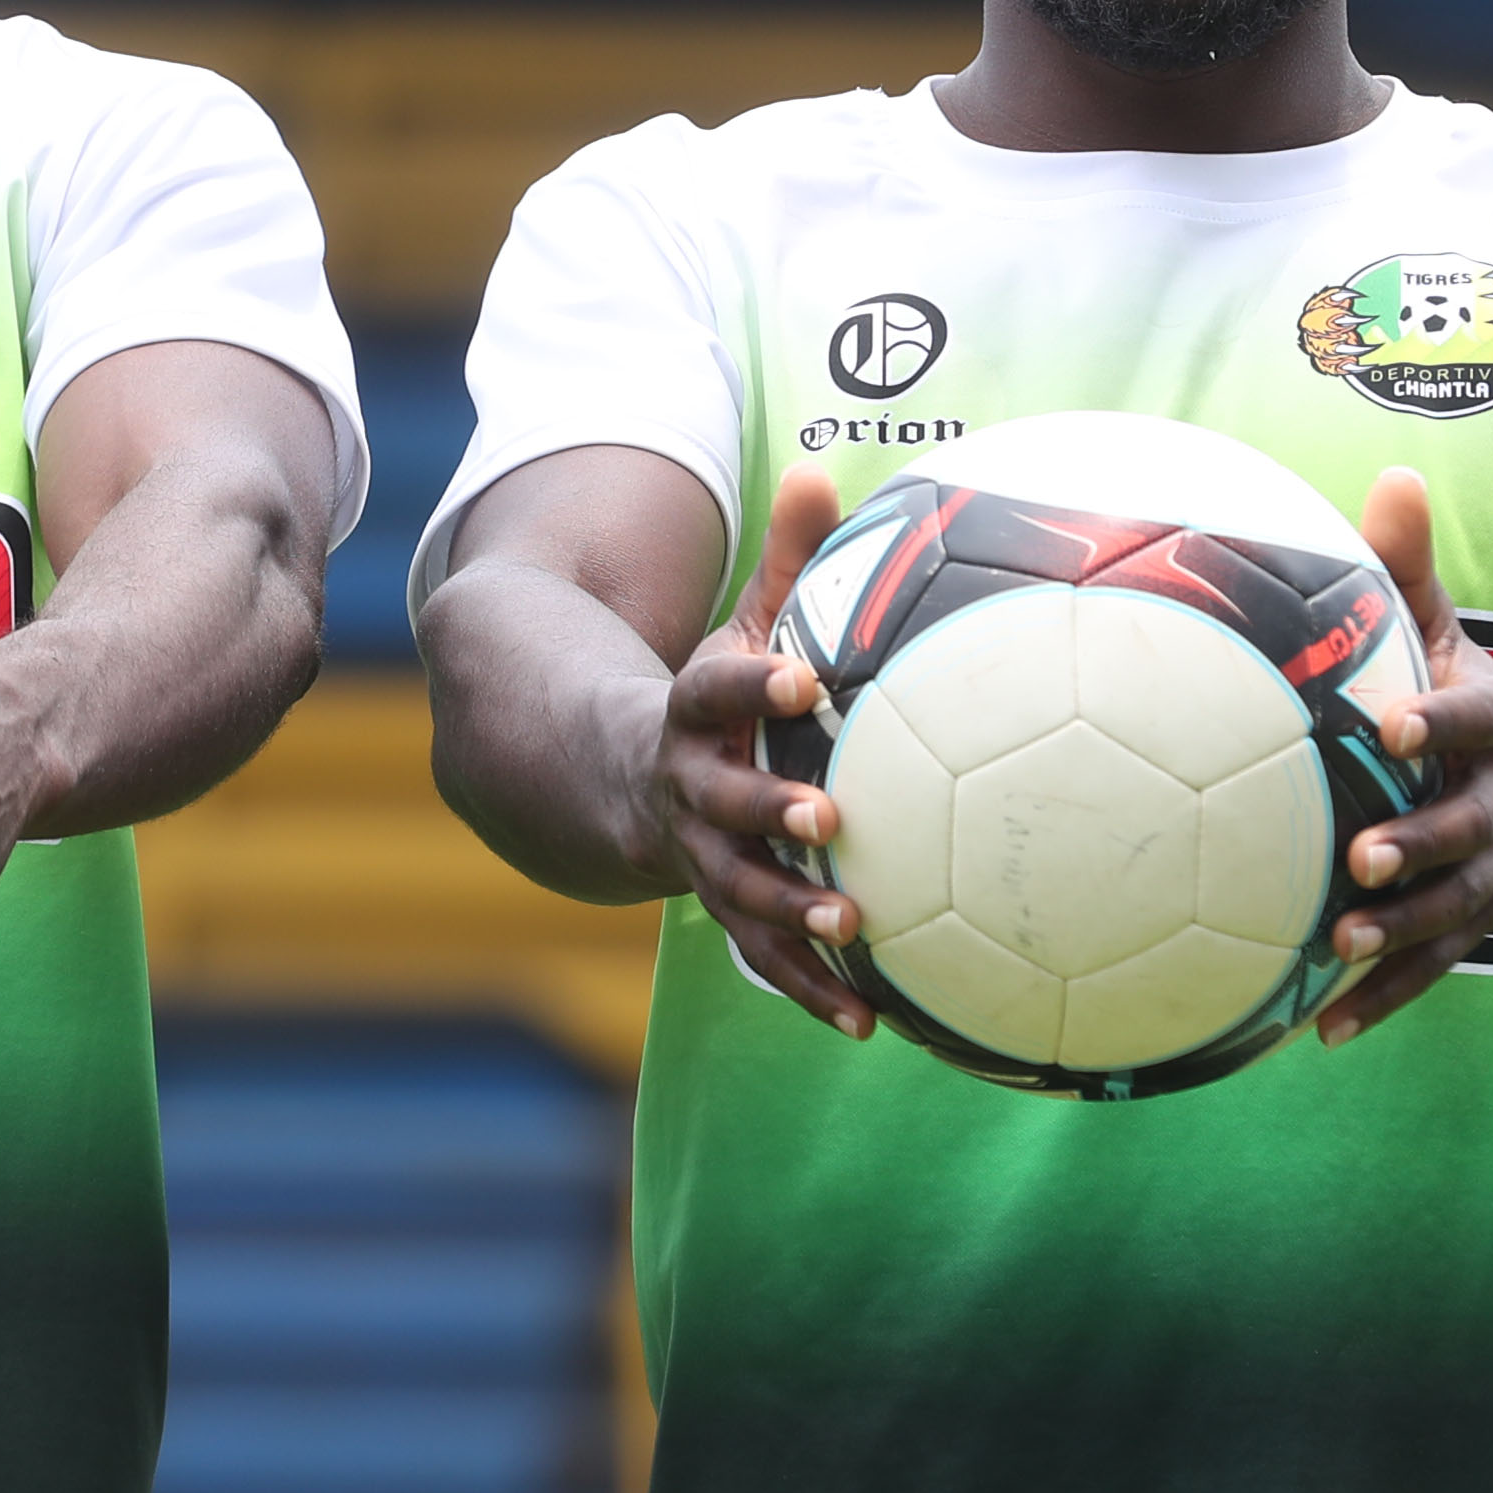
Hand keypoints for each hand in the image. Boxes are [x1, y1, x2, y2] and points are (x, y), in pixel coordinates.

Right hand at [632, 468, 876, 1037]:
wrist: (619, 779)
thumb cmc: (716, 695)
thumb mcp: (739, 624)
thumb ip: (788, 561)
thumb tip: (824, 470)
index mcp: (691, 711)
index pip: (715, 690)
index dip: (752, 686)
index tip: (799, 680)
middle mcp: (688, 790)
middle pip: (722, 805)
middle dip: (768, 815)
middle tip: (828, 821)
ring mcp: (699, 858)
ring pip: (739, 894)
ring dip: (793, 916)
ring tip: (856, 930)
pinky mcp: (724, 910)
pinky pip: (766, 958)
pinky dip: (813, 990)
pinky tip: (873, 1021)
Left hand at [1313, 464, 1492, 1046]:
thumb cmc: (1477, 698)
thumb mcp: (1457, 631)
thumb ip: (1413, 565)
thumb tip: (1393, 475)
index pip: (1479, 717)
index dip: (1442, 720)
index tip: (1392, 721)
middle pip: (1471, 826)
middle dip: (1421, 843)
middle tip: (1360, 857)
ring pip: (1458, 907)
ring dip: (1401, 932)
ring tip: (1339, 947)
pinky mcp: (1476, 916)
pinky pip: (1433, 963)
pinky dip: (1384, 995)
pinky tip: (1325, 1030)